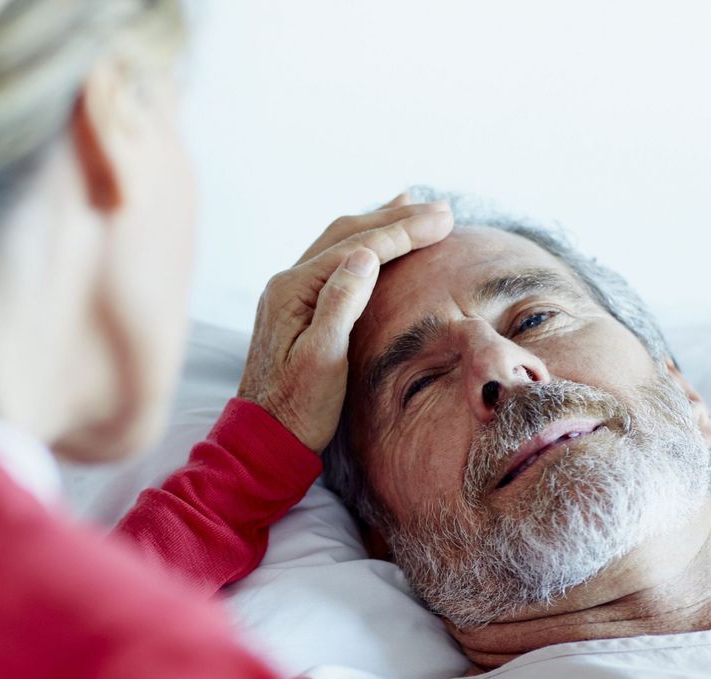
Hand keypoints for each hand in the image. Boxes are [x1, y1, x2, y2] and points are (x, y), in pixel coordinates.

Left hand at [237, 193, 453, 452]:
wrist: (266, 439)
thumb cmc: (297, 408)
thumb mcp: (323, 360)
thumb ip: (341, 304)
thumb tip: (366, 255)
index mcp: (293, 291)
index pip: (357, 247)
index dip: (403, 231)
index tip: (444, 220)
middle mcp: (287, 284)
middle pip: (347, 235)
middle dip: (395, 219)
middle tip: (442, 211)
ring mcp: (290, 296)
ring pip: (339, 245)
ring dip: (378, 225)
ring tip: (411, 206)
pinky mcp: (297, 311)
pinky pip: (333, 265)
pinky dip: (362, 248)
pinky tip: (376, 248)